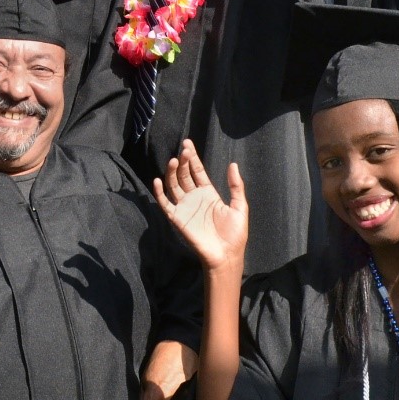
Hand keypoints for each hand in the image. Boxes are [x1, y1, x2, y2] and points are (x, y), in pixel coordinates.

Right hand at [152, 141, 248, 273]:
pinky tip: (158, 180)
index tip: (187, 144)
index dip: (192, 158)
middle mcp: (195, 198)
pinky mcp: (178, 219)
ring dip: (172, 173)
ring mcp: (185, 208)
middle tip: (183, 150)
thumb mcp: (240, 206)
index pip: (197, 171)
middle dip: (183, 161)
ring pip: (174, 185)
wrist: (227, 255)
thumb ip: (236, 186)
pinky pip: (165, 204)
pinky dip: (159, 193)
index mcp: (209, 193)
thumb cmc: (235, 234)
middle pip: (184, 175)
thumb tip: (233, 164)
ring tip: (174, 161)